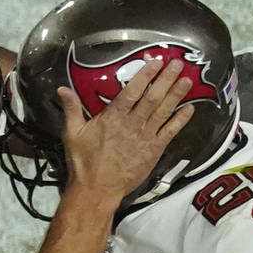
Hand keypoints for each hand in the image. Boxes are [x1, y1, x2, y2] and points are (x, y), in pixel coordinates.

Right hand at [58, 58, 194, 203]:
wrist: (97, 189)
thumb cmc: (83, 162)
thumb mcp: (72, 133)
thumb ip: (71, 109)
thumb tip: (62, 88)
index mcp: (113, 117)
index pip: (133, 90)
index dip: (146, 75)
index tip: (156, 62)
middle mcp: (132, 123)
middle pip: (153, 97)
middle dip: (166, 79)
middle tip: (178, 64)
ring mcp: (145, 137)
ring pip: (164, 111)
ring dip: (177, 94)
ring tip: (188, 80)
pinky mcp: (153, 151)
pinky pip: (170, 132)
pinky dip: (180, 120)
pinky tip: (190, 108)